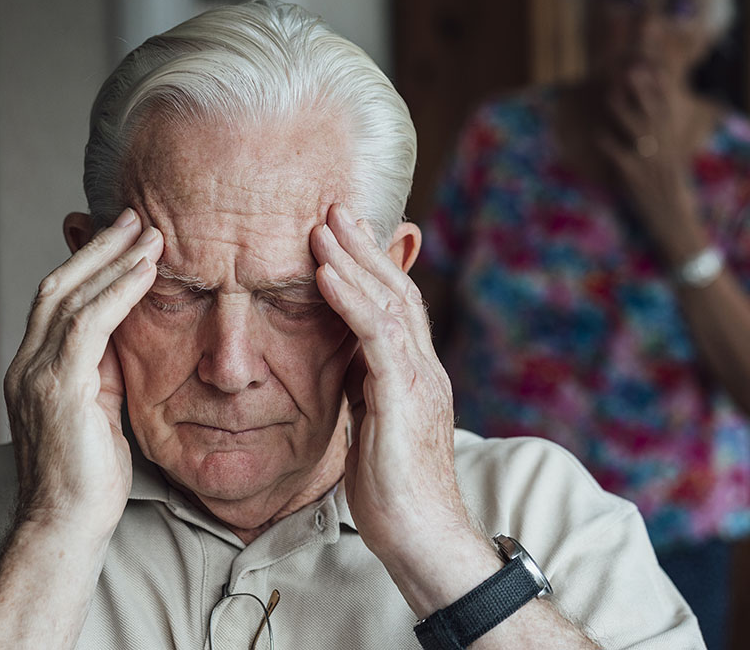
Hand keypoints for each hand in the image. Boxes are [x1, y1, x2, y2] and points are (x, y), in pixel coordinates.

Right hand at [3, 209, 161, 536]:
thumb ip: (105, 371)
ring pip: (69, 295)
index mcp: (36, 369)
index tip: (120, 235)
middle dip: (97, 247)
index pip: (57, 300)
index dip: (87, 263)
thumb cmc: (89, 478)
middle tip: (135, 216)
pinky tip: (146, 270)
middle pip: (58, 285)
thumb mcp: (100, 411)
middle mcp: (27, 364)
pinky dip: (118, 291)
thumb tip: (127, 335)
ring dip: (113, 259)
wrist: (65, 527)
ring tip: (149, 231)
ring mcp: (36, 375)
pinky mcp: (57, 388)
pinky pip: (88, 323)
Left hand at [309, 205, 468, 560]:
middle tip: (334, 208)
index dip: (372, 268)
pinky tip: (326, 274)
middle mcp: (426, 370)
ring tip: (323, 226)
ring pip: (391, 304)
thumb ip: (367, 390)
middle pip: (398, 292)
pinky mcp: (405, 400)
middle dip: (364, 248)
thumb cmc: (395, 496)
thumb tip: (346, 364)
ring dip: (354, 261)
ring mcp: (420, 382)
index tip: (342, 234)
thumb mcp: (373, 430)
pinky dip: (352, 299)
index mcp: (416, 377)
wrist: (423, 542)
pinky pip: (377, 337)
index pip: (397, 308)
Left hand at [596, 67, 709, 265]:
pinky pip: (619, 156)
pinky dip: (608, 144)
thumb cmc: (671, 193)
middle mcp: (663, 149)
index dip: (660, 87)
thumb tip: (655, 123)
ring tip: (610, 93)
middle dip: (643, 90)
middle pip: (652, 113)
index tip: (653, 66)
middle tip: (632, 68)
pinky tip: (598, 134)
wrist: (675, 223)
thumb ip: (663, 141)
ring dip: (622, 110)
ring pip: (636, 130)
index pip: (667, 109)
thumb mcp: (671, 162)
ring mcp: (649, 163)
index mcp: (671, 143)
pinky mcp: (635, 178)